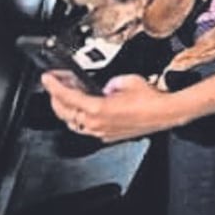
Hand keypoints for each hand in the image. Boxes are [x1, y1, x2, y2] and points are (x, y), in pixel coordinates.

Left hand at [43, 72, 175, 142]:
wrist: (166, 113)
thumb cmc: (152, 99)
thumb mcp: (127, 80)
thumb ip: (111, 82)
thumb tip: (106, 86)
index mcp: (98, 108)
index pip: (67, 97)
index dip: (54, 86)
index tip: (47, 78)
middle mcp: (96, 123)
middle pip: (64, 112)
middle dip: (56, 97)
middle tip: (56, 85)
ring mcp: (101, 131)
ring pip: (73, 122)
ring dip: (67, 110)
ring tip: (68, 98)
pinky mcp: (108, 136)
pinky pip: (86, 128)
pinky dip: (81, 118)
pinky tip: (85, 111)